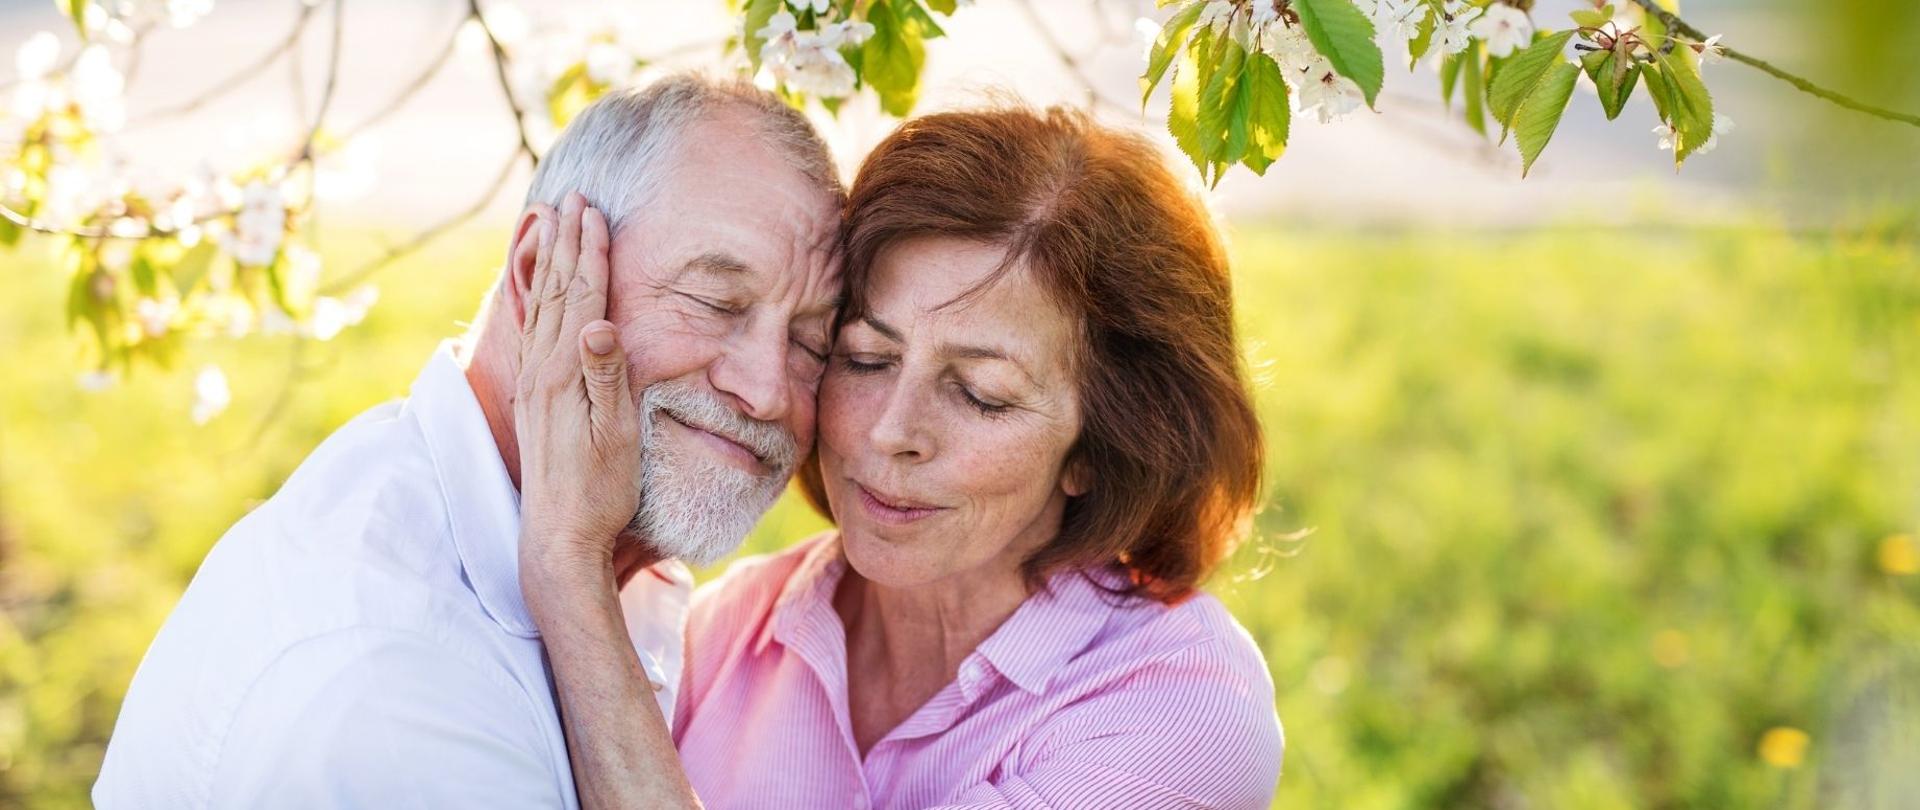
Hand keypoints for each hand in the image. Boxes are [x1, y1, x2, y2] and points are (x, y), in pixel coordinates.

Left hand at [513, 192, 637, 589]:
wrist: (558, 536)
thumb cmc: (599, 491)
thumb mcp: (615, 435)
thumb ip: (606, 377)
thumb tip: (599, 324)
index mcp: (564, 374)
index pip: (581, 299)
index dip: (590, 254)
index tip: (595, 212)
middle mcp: (541, 371)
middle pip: (555, 292)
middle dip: (565, 243)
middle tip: (572, 199)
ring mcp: (532, 384)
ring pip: (540, 307)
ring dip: (549, 262)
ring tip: (553, 226)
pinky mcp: (531, 399)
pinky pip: (532, 331)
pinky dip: (537, 297)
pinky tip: (539, 289)